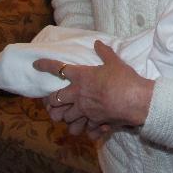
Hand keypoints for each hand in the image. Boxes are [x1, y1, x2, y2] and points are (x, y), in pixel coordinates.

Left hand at [34, 40, 154, 134]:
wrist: (136, 100)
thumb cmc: (124, 79)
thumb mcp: (115, 62)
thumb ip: (104, 52)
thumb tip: (97, 43)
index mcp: (82, 77)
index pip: (58, 69)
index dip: (45, 65)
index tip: (36, 65)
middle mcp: (79, 95)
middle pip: (55, 99)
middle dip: (52, 101)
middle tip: (53, 101)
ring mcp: (85, 111)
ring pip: (65, 118)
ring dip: (67, 117)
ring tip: (71, 116)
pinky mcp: (94, 122)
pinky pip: (84, 130)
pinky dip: (86, 130)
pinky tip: (89, 129)